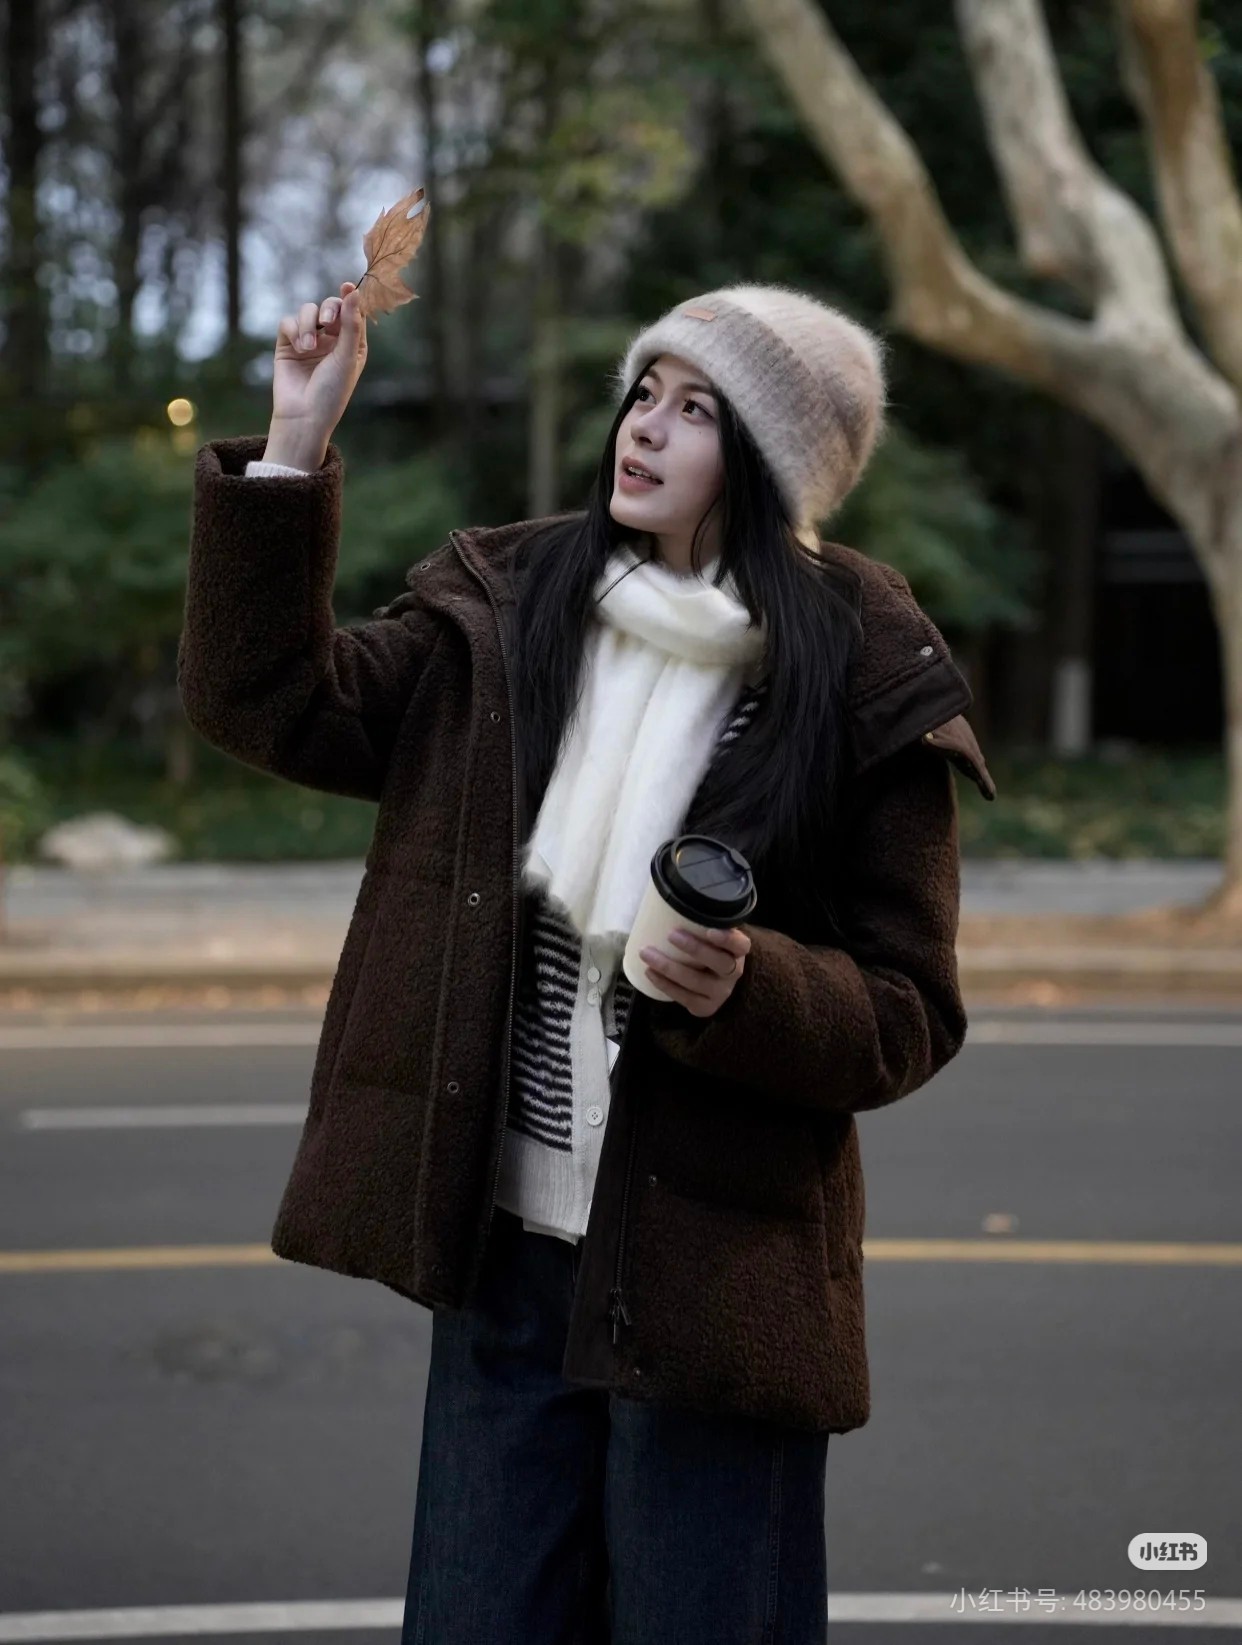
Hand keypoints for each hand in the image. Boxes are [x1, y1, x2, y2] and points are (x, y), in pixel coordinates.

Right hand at [269, 280, 367, 447]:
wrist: (303, 416)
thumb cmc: (331, 393)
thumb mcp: (346, 357)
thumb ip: (350, 324)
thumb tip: (353, 290)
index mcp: (351, 345)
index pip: (352, 313)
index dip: (350, 298)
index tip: (347, 286)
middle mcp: (331, 341)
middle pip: (330, 306)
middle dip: (329, 309)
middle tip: (327, 322)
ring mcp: (309, 341)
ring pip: (307, 311)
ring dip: (307, 323)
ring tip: (308, 346)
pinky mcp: (287, 345)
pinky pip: (288, 322)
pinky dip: (293, 330)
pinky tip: (299, 348)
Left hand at [640, 926, 750, 1017]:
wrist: (715, 981)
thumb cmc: (708, 948)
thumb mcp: (712, 934)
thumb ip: (701, 920)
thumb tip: (670, 895)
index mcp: (738, 952)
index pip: (741, 945)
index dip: (728, 939)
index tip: (709, 930)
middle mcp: (734, 974)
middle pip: (720, 963)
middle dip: (695, 949)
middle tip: (671, 935)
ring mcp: (720, 993)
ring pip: (697, 982)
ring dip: (669, 968)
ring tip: (647, 953)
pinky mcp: (705, 1007)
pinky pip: (684, 997)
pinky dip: (664, 985)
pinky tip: (649, 972)